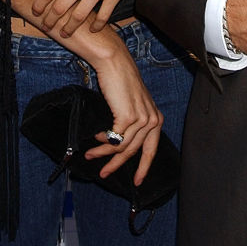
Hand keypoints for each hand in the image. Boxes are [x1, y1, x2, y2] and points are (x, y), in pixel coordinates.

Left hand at [32, 0, 152, 35]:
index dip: (39, 4)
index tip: (36, 11)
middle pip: (60, 7)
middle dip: (50, 20)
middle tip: (47, 27)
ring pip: (78, 15)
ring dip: (69, 28)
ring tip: (65, 34)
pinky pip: (103, 15)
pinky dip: (96, 25)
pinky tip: (93, 29)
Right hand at [84, 28, 163, 183]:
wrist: (115, 63)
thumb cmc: (121, 83)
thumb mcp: (132, 106)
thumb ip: (133, 124)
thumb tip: (119, 146)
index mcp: (156, 119)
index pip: (151, 150)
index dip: (143, 168)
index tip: (137, 182)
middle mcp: (152, 120)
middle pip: (133, 152)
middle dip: (116, 164)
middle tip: (103, 173)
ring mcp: (142, 118)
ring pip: (121, 147)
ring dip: (103, 153)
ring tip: (90, 155)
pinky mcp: (128, 116)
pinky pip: (114, 138)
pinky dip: (102, 141)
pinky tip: (95, 138)